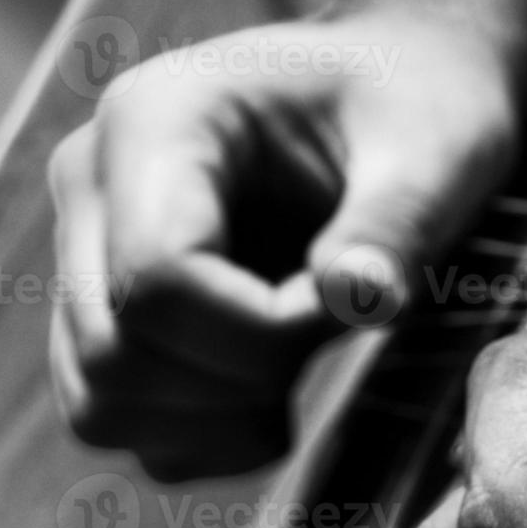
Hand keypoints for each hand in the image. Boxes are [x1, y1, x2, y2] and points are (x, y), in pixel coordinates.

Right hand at [48, 12, 516, 479]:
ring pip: (101, 403)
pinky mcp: (110, 306)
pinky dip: (198, 439)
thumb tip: (355, 298)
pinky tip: (276, 397)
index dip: (262, 331)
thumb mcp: (436, 153)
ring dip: (213, 420)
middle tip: (333, 329)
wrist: (406, 89)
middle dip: (241, 378)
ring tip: (304, 363)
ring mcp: (90, 248)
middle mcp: (95, 181)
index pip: (160, 280)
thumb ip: (397, 225)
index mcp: (158, 120)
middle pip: (116, 352)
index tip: (348, 305)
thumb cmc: (421, 106)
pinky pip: (117, 420)